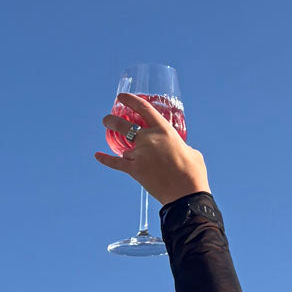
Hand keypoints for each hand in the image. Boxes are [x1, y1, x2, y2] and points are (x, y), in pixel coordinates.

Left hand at [94, 92, 210, 205]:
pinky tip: (98, 155)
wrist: (187, 195)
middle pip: (122, 124)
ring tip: (128, 153)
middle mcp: (148, 139)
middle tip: (107, 120)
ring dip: (126, 151)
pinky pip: (115, 162)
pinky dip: (106, 159)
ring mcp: (139, 154)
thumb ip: (179, 145)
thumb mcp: (191, 152)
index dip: (130, 100)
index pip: (143, 108)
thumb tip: (175, 147)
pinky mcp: (134, 170)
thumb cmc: (194, 173)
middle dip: (111, 120)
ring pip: (124, 148)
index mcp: (164, 130)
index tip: (121, 97)